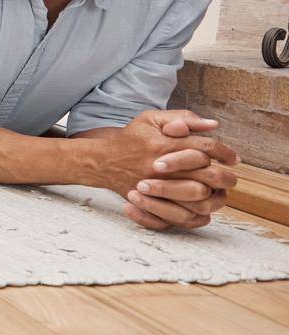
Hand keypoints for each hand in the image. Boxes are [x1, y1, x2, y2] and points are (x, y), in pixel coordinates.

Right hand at [95, 110, 235, 229]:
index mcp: (164, 145)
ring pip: (199, 198)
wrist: (102, 162)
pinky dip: (197, 215)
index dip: (225, 152)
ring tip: (219, 193)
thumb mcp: (151, 119)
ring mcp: (157, 188)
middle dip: (225, 176)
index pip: (206, 147)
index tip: (233, 158)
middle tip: (229, 177)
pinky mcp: (152, 204)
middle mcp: (162, 168)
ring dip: (215, 196)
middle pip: (208, 175)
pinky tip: (203, 208)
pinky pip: (182, 217)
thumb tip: (213, 125)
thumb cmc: (130, 139)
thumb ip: (183, 118)